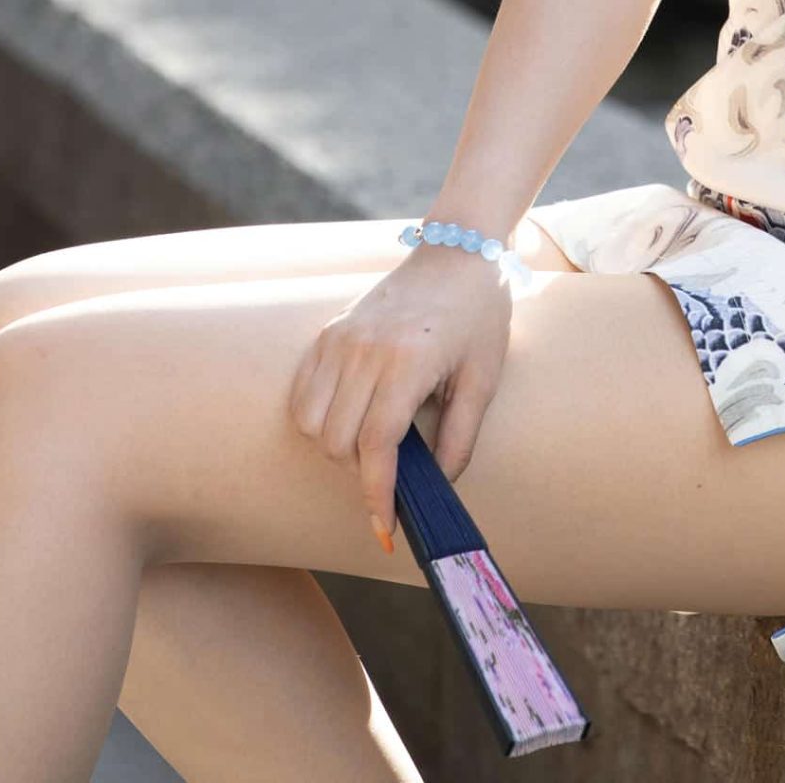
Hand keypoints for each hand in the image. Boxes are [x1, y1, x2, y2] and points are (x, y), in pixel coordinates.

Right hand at [287, 245, 514, 537]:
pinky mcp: (328, 333)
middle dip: (362, 473)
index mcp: (407, 361)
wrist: (457, 254)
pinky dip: (316, 419)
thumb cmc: (478, 316)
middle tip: (393, 474)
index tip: (386, 529)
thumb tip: (439, 487)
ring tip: (371, 442)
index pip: (377, 447)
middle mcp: (364, 350)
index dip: (379, 496)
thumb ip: (461, 438)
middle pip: (338, 442)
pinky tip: (348, 419)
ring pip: (311, 424)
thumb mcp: (483, 378)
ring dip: (336, 448)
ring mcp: (340, 339)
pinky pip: (301, 394)